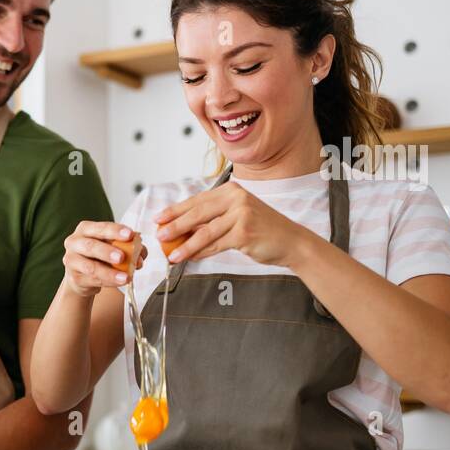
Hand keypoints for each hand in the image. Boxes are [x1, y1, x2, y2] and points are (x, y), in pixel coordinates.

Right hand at [61, 221, 145, 297]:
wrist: (84, 275)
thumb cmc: (100, 255)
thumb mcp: (114, 246)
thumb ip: (129, 247)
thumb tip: (141, 253)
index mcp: (85, 229)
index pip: (100, 228)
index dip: (115, 230)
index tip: (130, 234)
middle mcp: (74, 242)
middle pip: (90, 246)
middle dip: (107, 251)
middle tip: (122, 257)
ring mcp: (71, 261)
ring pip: (90, 267)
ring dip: (109, 273)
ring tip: (125, 277)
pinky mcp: (74, 278)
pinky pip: (92, 281)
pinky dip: (108, 282)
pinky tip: (119, 282)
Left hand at [154, 182, 313, 267]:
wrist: (290, 241)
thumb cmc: (262, 230)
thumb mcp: (237, 217)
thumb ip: (213, 220)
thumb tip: (182, 232)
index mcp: (232, 191)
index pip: (198, 200)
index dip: (176, 210)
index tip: (159, 218)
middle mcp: (237, 198)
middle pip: (198, 213)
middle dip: (175, 225)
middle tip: (159, 234)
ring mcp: (241, 214)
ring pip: (205, 231)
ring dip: (185, 244)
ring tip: (171, 254)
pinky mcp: (244, 232)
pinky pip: (216, 245)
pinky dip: (201, 252)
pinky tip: (189, 258)